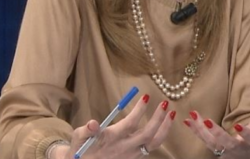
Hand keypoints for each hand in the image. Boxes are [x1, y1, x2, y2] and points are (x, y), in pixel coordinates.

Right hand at [54, 95, 175, 158]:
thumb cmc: (81, 149)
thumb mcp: (78, 139)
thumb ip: (86, 130)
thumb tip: (93, 123)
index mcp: (112, 140)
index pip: (130, 123)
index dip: (139, 110)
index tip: (146, 96)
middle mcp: (125, 148)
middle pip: (148, 134)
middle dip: (158, 118)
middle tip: (164, 102)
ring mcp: (132, 155)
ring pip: (154, 143)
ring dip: (165, 128)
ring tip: (171, 113)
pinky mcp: (135, 158)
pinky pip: (152, 148)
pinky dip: (161, 136)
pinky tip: (164, 125)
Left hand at [183, 73, 249, 158]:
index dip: (244, 132)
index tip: (237, 124)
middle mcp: (240, 148)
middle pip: (227, 143)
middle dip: (217, 133)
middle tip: (207, 121)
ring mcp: (229, 152)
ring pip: (213, 145)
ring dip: (201, 131)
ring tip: (192, 116)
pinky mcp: (220, 154)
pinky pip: (206, 143)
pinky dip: (196, 133)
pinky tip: (187, 122)